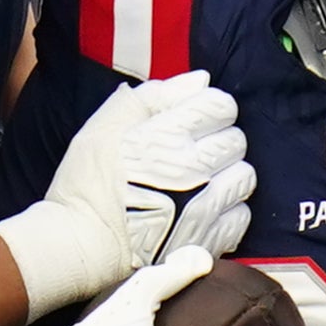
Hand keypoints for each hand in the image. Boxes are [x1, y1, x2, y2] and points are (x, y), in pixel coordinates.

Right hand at [0, 72, 249, 315]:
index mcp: (168, 135)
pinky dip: (227, 211)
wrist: (80, 244)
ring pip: (244, 176)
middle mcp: (193, 169)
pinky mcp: (209, 240)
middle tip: (188, 154)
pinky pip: (241, 215)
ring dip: (226, 175)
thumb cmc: (88, 183)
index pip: (220, 105)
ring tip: (198, 183)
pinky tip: (202, 209)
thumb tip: (201, 80)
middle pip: (236, 140)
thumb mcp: (106, 124)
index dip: (206, 110)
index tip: (190, 123)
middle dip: (217, 141)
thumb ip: (156, 95)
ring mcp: (204, 207)